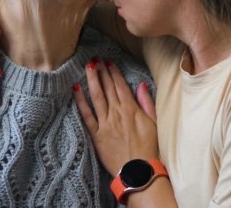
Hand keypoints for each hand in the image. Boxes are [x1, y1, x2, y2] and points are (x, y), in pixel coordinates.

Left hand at [73, 59, 158, 174]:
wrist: (139, 171)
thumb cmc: (149, 149)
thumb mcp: (154, 123)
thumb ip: (147, 103)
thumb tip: (142, 85)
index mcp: (131, 110)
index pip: (120, 86)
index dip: (114, 72)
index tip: (109, 62)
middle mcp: (117, 113)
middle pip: (107, 88)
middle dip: (101, 71)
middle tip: (95, 58)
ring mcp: (105, 124)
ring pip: (97, 97)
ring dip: (92, 80)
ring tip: (87, 66)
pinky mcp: (96, 135)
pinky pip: (86, 115)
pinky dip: (80, 101)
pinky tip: (76, 88)